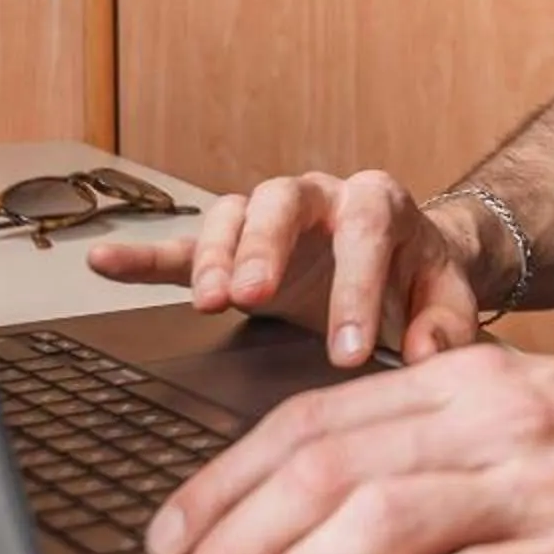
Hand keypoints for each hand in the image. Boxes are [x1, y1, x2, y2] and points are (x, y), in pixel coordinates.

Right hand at [85, 169, 484, 367]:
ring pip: (232, 214)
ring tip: (206, 303)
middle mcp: (317, 196)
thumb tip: (424, 356)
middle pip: (282, 201)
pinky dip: (144, 255)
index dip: (353, 287)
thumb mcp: (448, 298)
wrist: (402, 260)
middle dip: (264, 248)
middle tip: (251, 297)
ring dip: (216, 255)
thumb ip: (445, 326)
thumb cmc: (420, 278)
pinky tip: (105, 264)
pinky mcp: (232, 247)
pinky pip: (182, 244)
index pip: (364, 231)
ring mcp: (268, 219)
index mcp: (376, 203)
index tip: (345, 350)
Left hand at [144, 344, 553, 553]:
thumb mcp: (519, 409)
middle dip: (235, 540)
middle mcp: (487, 421)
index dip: (226, 479)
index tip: (175, 531)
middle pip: (324, 469)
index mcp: (461, 380)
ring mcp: (532, 487)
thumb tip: (312, 496)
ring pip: (378, 521)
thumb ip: (426, 439)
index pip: (310, 420)